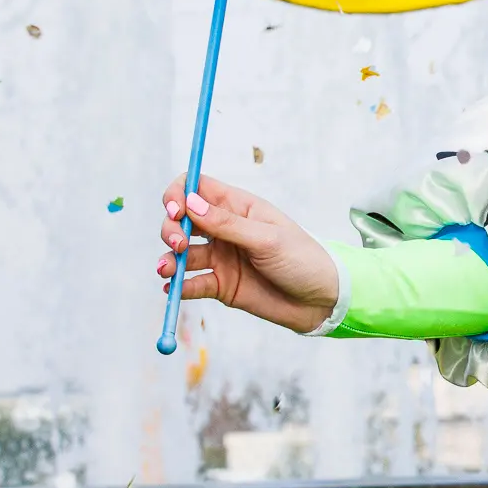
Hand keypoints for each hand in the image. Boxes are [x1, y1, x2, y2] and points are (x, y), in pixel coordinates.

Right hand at [156, 175, 338, 333]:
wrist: (320, 299)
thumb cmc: (303, 259)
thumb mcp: (267, 238)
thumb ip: (227, 224)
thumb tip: (189, 202)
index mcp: (240, 208)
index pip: (198, 188)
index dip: (179, 194)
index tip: (175, 210)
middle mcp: (225, 230)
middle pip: (182, 220)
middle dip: (170, 229)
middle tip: (178, 245)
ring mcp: (221, 257)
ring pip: (181, 254)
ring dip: (168, 259)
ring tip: (167, 270)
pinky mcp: (220, 285)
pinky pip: (191, 283)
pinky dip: (178, 286)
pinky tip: (173, 290)